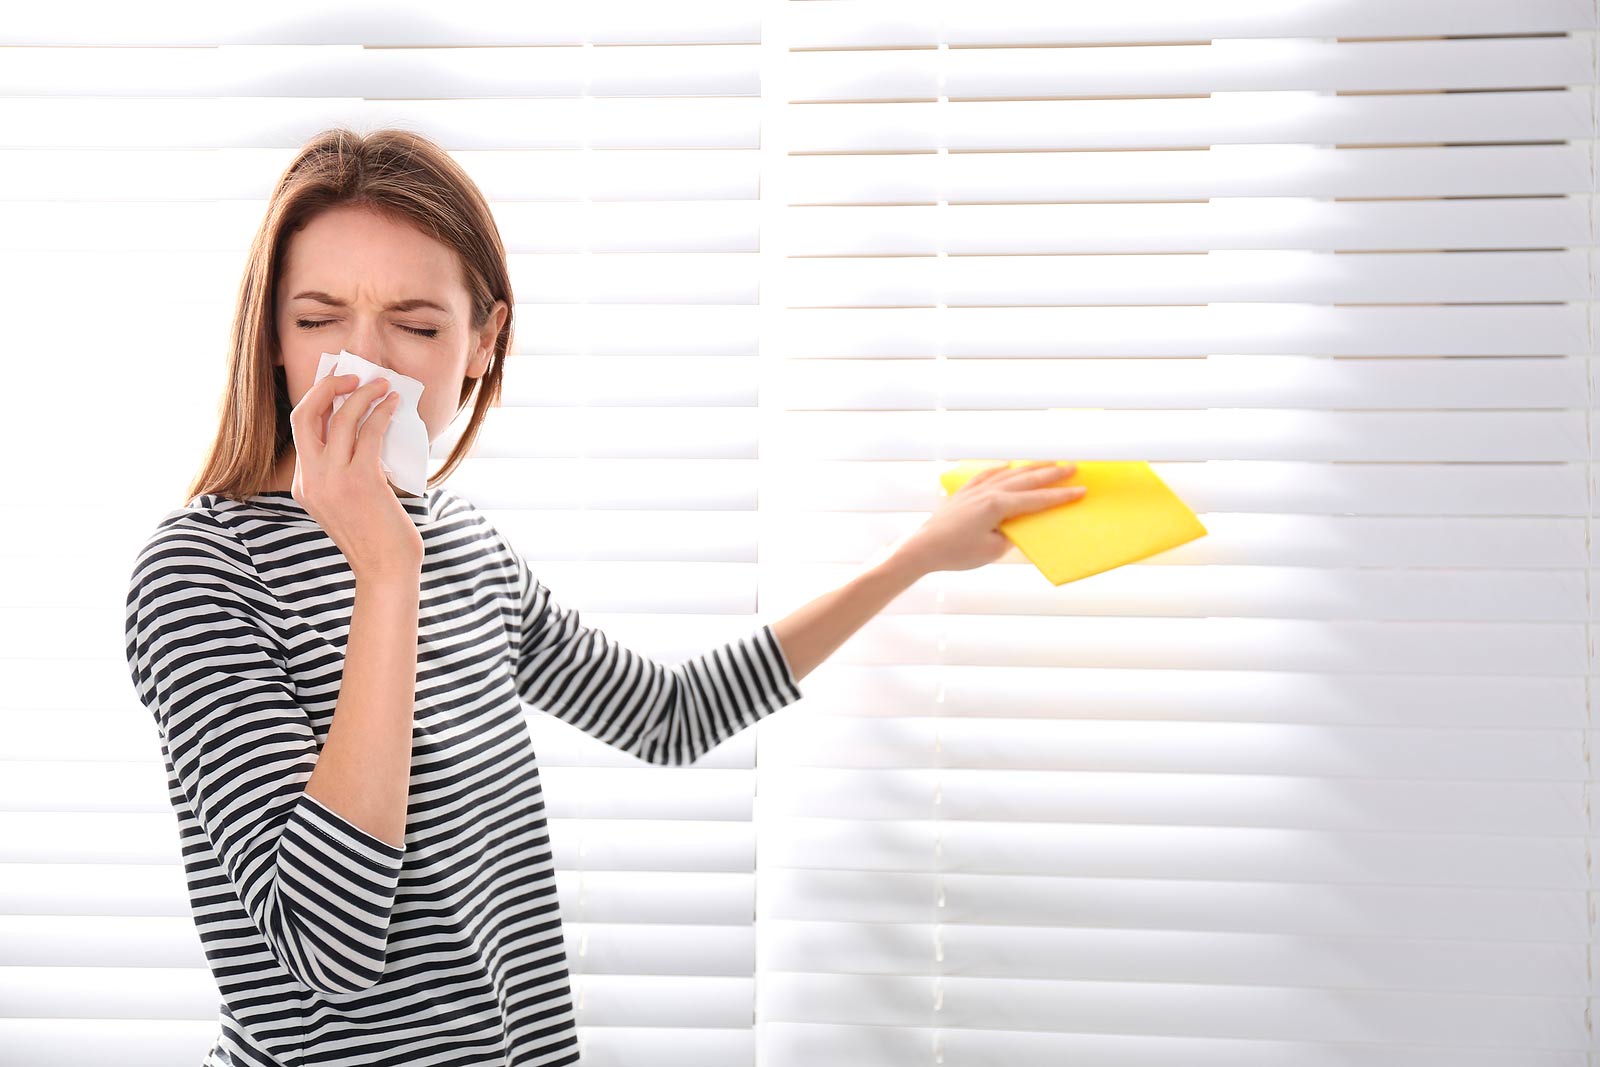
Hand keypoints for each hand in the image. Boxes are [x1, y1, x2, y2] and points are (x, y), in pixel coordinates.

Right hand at [287, 373, 424, 582]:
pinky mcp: (361, 482)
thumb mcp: (348, 504)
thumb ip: (346, 474)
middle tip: (352, 376)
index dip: (319, 402)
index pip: (301, 432)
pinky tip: (393, 405)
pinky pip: (368, 433)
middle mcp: (312, 481)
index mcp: (304, 486)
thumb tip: (367, 432)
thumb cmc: (377, 538)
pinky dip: (381, 413)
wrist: (386, 571)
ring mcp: (333, 481)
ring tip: (383, 385)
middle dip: (326, 388)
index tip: (340, 387)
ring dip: (362, 395)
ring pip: (339, 419)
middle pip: (304, 416)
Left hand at [891, 460, 1087, 576]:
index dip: (1061, 496)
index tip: (1081, 490)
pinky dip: (1001, 470)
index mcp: (998, 506)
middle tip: (1073, 467)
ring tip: (1049, 462)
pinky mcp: (964, 492)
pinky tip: (1008, 467)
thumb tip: (1019, 525)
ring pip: (1009, 473)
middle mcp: (988, 492)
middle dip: (1052, 473)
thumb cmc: (956, 553)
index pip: (1037, 499)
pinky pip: (987, 475)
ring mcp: (975, 489)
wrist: (923, 548)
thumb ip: (1011, 534)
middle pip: (1027, 479)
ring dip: (1031, 468)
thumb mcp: (992, 550)